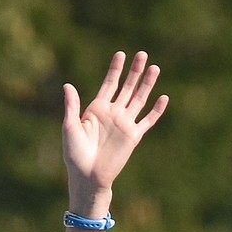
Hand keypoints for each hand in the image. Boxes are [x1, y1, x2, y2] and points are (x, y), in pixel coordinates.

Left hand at [63, 51, 167, 207]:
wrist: (88, 176)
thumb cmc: (75, 154)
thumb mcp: (70, 126)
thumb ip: (72, 105)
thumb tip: (67, 85)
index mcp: (97, 109)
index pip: (110, 84)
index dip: (116, 69)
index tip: (121, 54)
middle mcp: (113, 113)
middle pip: (127, 87)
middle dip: (135, 71)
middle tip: (142, 54)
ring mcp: (124, 124)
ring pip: (139, 99)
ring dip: (147, 84)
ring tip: (155, 68)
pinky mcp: (133, 136)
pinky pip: (147, 121)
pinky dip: (156, 110)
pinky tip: (164, 98)